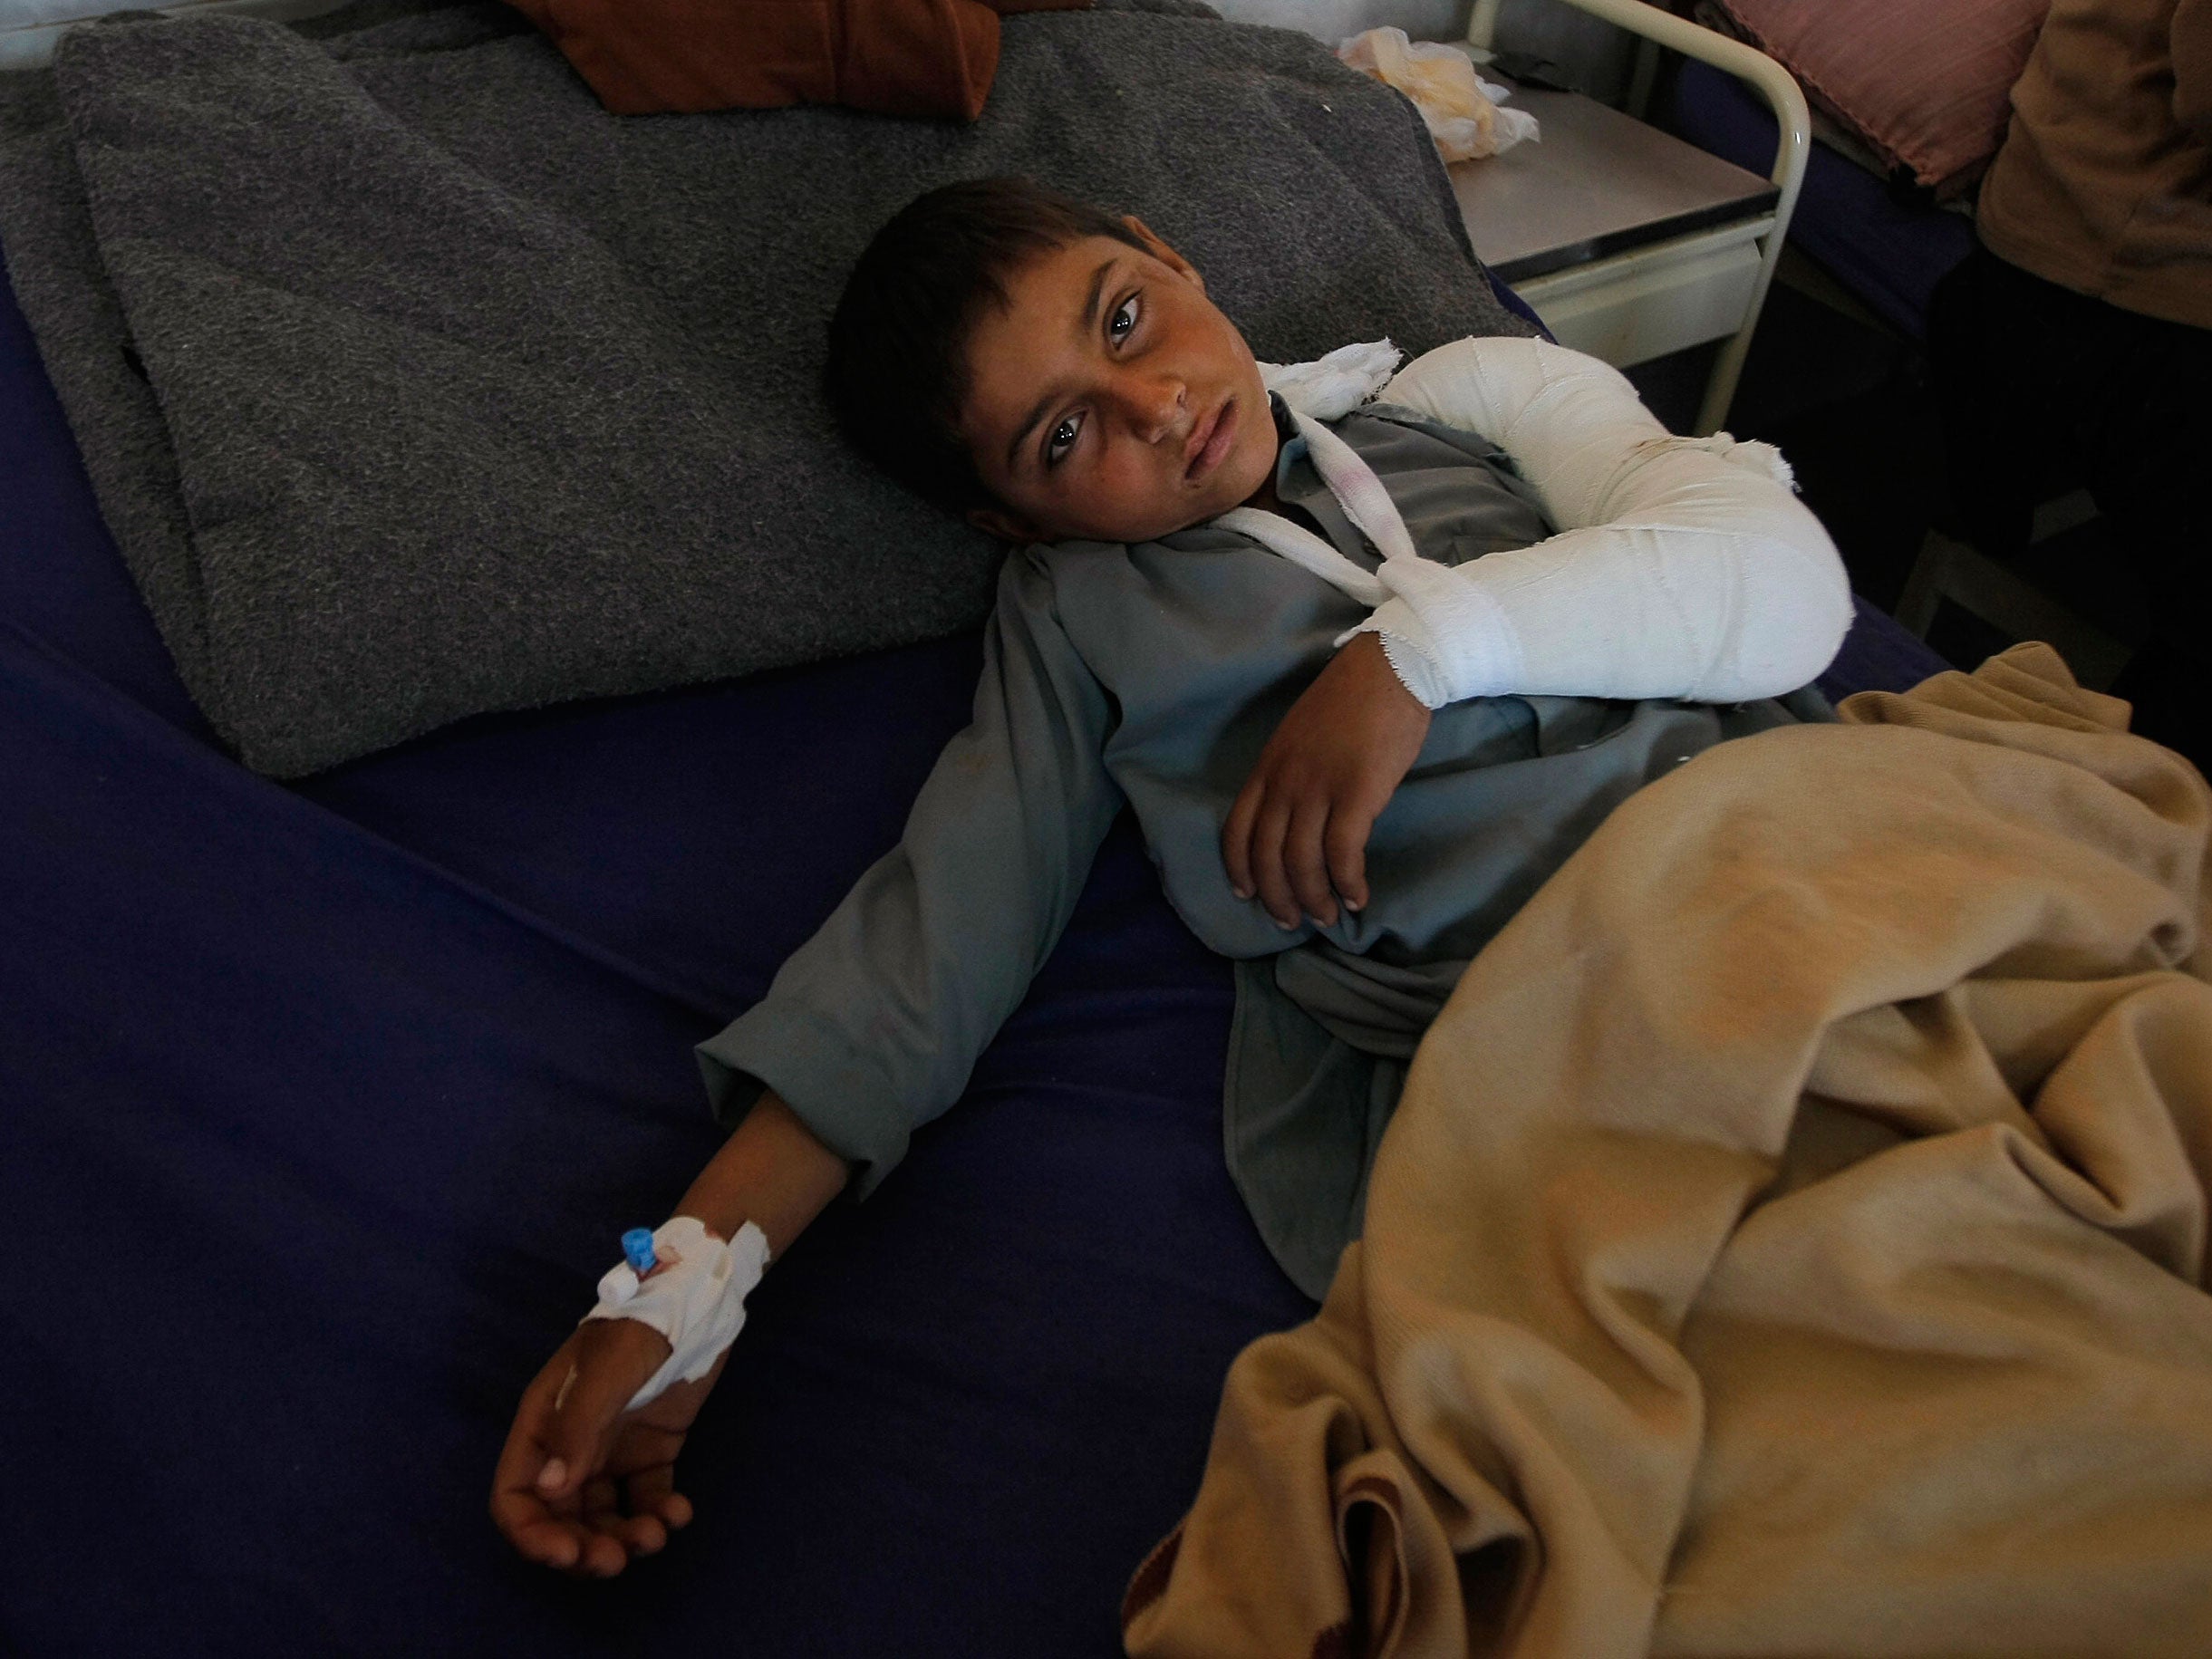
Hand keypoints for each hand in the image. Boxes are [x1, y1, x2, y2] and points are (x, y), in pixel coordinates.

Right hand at [490, 1316, 725, 1577]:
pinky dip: (660, 1516)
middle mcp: (571, 1446)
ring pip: (603, 1517)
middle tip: (614, 1560)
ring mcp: (612, 1451)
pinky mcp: (652, 1453)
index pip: (516, 1495)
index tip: (567, 1554)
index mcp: (544, 1425)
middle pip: (559, 1519)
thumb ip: (578, 1428)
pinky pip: (646, 1499)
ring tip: (655, 1536)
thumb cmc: (641, 1326)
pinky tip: (679, 1512)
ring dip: (623, 1538)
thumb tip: (550, 1491)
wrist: (698, 1301)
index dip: (532, 1534)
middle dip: (581, 1548)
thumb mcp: (606, 1371)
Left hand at [1222, 630, 1430, 927]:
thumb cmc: (1351, 701)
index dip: (1239, 869)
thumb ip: (1291, 774)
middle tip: (1291, 921)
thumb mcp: (1299, 735)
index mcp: (1268, 767)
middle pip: (1266, 856)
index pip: (1237, 829)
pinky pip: (1342, 854)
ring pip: (1301, 863)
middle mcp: (1285, 782)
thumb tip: (1297, 815)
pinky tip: (1357, 896)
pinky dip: (1347, 883)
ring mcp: (1318, 788)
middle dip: (1275, 897)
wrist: (1391, 668)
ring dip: (1313, 898)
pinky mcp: (1356, 794)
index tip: (1247, 894)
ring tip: (1326, 916)